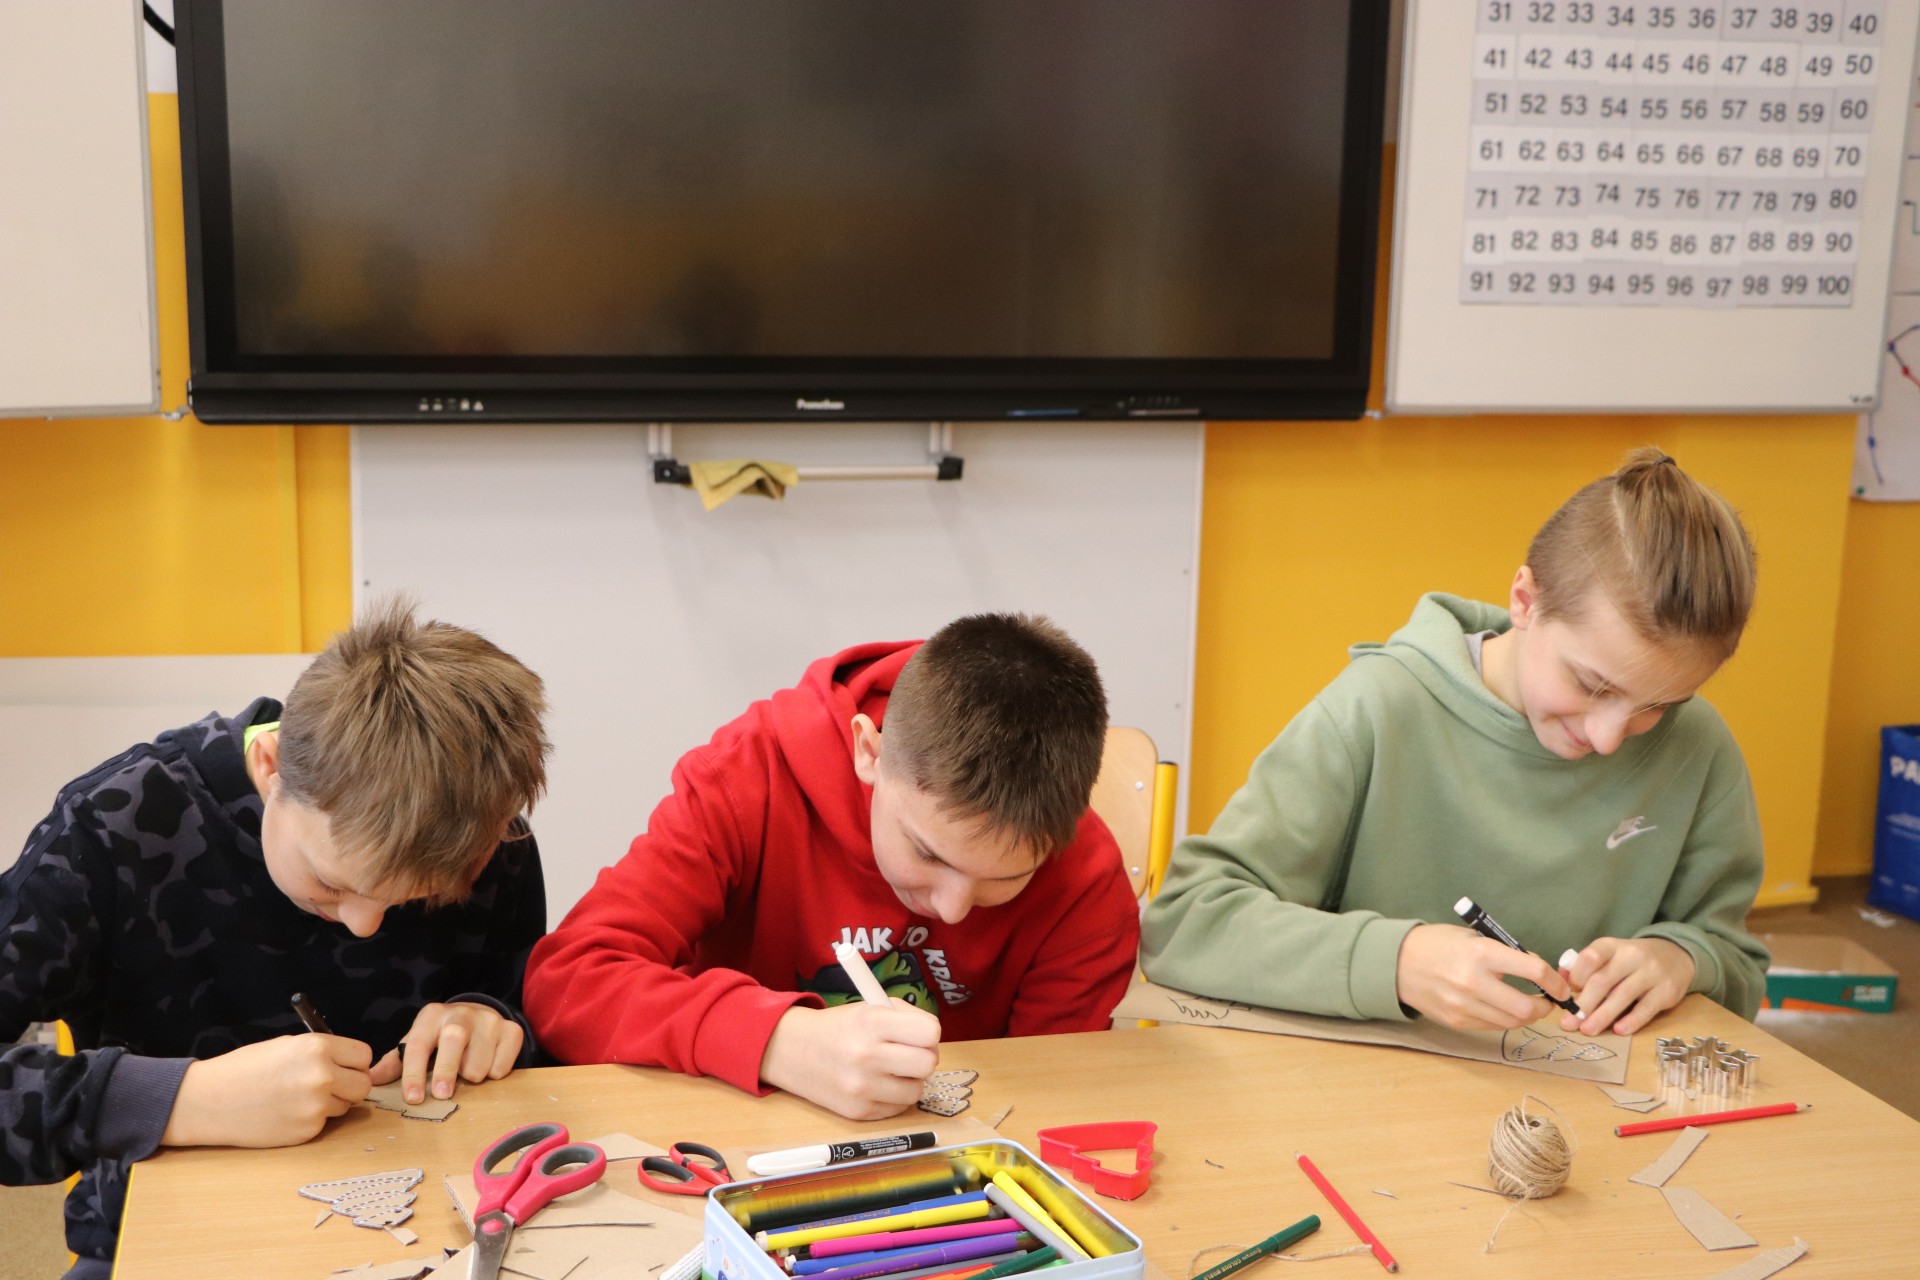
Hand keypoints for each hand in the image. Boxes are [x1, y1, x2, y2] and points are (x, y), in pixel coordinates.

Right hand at [162, 1034, 371, 1147]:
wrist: (209, 1101)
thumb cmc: (244, 1069)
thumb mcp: (286, 1046)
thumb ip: (321, 1052)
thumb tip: (348, 1061)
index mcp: (318, 1048)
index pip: (364, 1056)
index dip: (354, 1062)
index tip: (345, 1065)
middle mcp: (322, 1076)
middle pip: (363, 1085)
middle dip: (350, 1084)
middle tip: (330, 1085)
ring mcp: (316, 1107)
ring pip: (345, 1106)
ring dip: (331, 1103)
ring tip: (298, 1098)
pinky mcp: (307, 1131)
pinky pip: (324, 1124)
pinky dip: (312, 1120)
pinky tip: (287, 1113)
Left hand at [369, 1002, 524, 1103]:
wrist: (479, 1014)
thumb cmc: (440, 1036)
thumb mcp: (417, 1042)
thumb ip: (395, 1061)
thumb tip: (370, 1079)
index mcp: (431, 1016)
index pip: (418, 1044)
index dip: (413, 1073)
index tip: (413, 1098)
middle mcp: (461, 1013)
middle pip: (453, 1040)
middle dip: (446, 1070)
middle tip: (442, 1094)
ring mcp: (489, 1020)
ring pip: (480, 1060)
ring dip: (472, 1076)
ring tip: (467, 1073)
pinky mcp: (512, 1030)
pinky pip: (503, 1064)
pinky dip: (494, 1073)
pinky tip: (488, 1065)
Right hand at [760, 999, 940, 1119]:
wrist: (792, 1050)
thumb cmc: (838, 1027)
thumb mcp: (868, 1007)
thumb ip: (905, 1018)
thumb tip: (934, 1040)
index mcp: (871, 1022)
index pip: (929, 1032)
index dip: (929, 1033)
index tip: (919, 1033)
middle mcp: (866, 1055)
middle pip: (928, 1063)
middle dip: (924, 1057)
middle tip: (909, 1053)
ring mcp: (861, 1087)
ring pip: (917, 1090)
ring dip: (909, 1080)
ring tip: (891, 1069)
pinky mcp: (858, 1111)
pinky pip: (899, 1108)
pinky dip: (894, 1097)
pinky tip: (878, 1083)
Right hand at [1395, 923, 1572, 1030]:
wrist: (1397, 962)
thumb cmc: (1438, 943)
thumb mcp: (1473, 937)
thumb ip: (1505, 954)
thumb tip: (1537, 973)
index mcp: (1481, 952)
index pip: (1533, 970)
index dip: (1555, 982)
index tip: (1562, 987)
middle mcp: (1473, 981)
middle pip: (1525, 1007)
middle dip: (1543, 1007)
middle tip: (1547, 1001)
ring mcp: (1464, 1005)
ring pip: (1511, 1021)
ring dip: (1526, 1016)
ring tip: (1527, 1005)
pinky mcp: (1456, 1020)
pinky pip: (1492, 1026)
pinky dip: (1504, 1019)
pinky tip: (1502, 1008)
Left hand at [1558, 937, 1694, 1036]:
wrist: (1674, 956)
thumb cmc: (1631, 961)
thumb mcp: (1609, 955)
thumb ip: (1586, 967)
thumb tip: (1561, 981)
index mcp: (1612, 946)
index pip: (1590, 957)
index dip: (1576, 977)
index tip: (1566, 996)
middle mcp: (1632, 955)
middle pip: (1603, 980)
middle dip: (1584, 1004)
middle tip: (1569, 1023)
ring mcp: (1651, 972)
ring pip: (1622, 996)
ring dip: (1602, 1016)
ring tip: (1587, 1030)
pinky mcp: (1667, 991)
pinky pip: (1647, 1008)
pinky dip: (1631, 1021)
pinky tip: (1618, 1030)